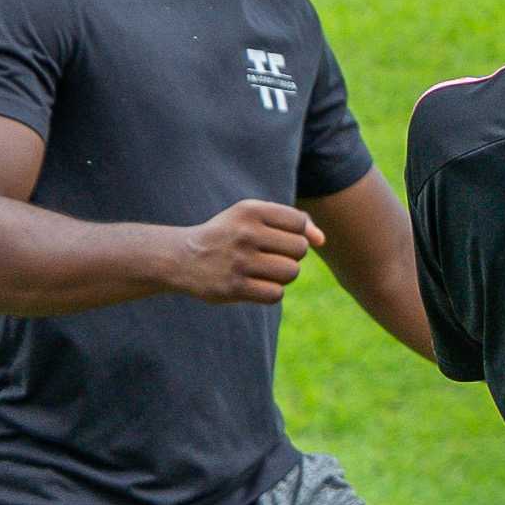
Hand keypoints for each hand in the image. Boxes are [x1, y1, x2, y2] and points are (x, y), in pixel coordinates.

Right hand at [161, 199, 319, 305]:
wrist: (182, 258)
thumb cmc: (229, 235)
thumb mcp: (253, 217)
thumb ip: (293, 223)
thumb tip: (323, 240)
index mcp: (250, 210)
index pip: (299, 222)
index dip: (297, 234)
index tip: (278, 239)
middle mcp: (244, 233)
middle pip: (300, 249)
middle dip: (291, 256)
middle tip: (270, 257)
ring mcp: (239, 261)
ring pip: (291, 272)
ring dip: (283, 276)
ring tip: (265, 272)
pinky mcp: (234, 287)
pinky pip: (276, 294)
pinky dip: (271, 292)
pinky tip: (256, 285)